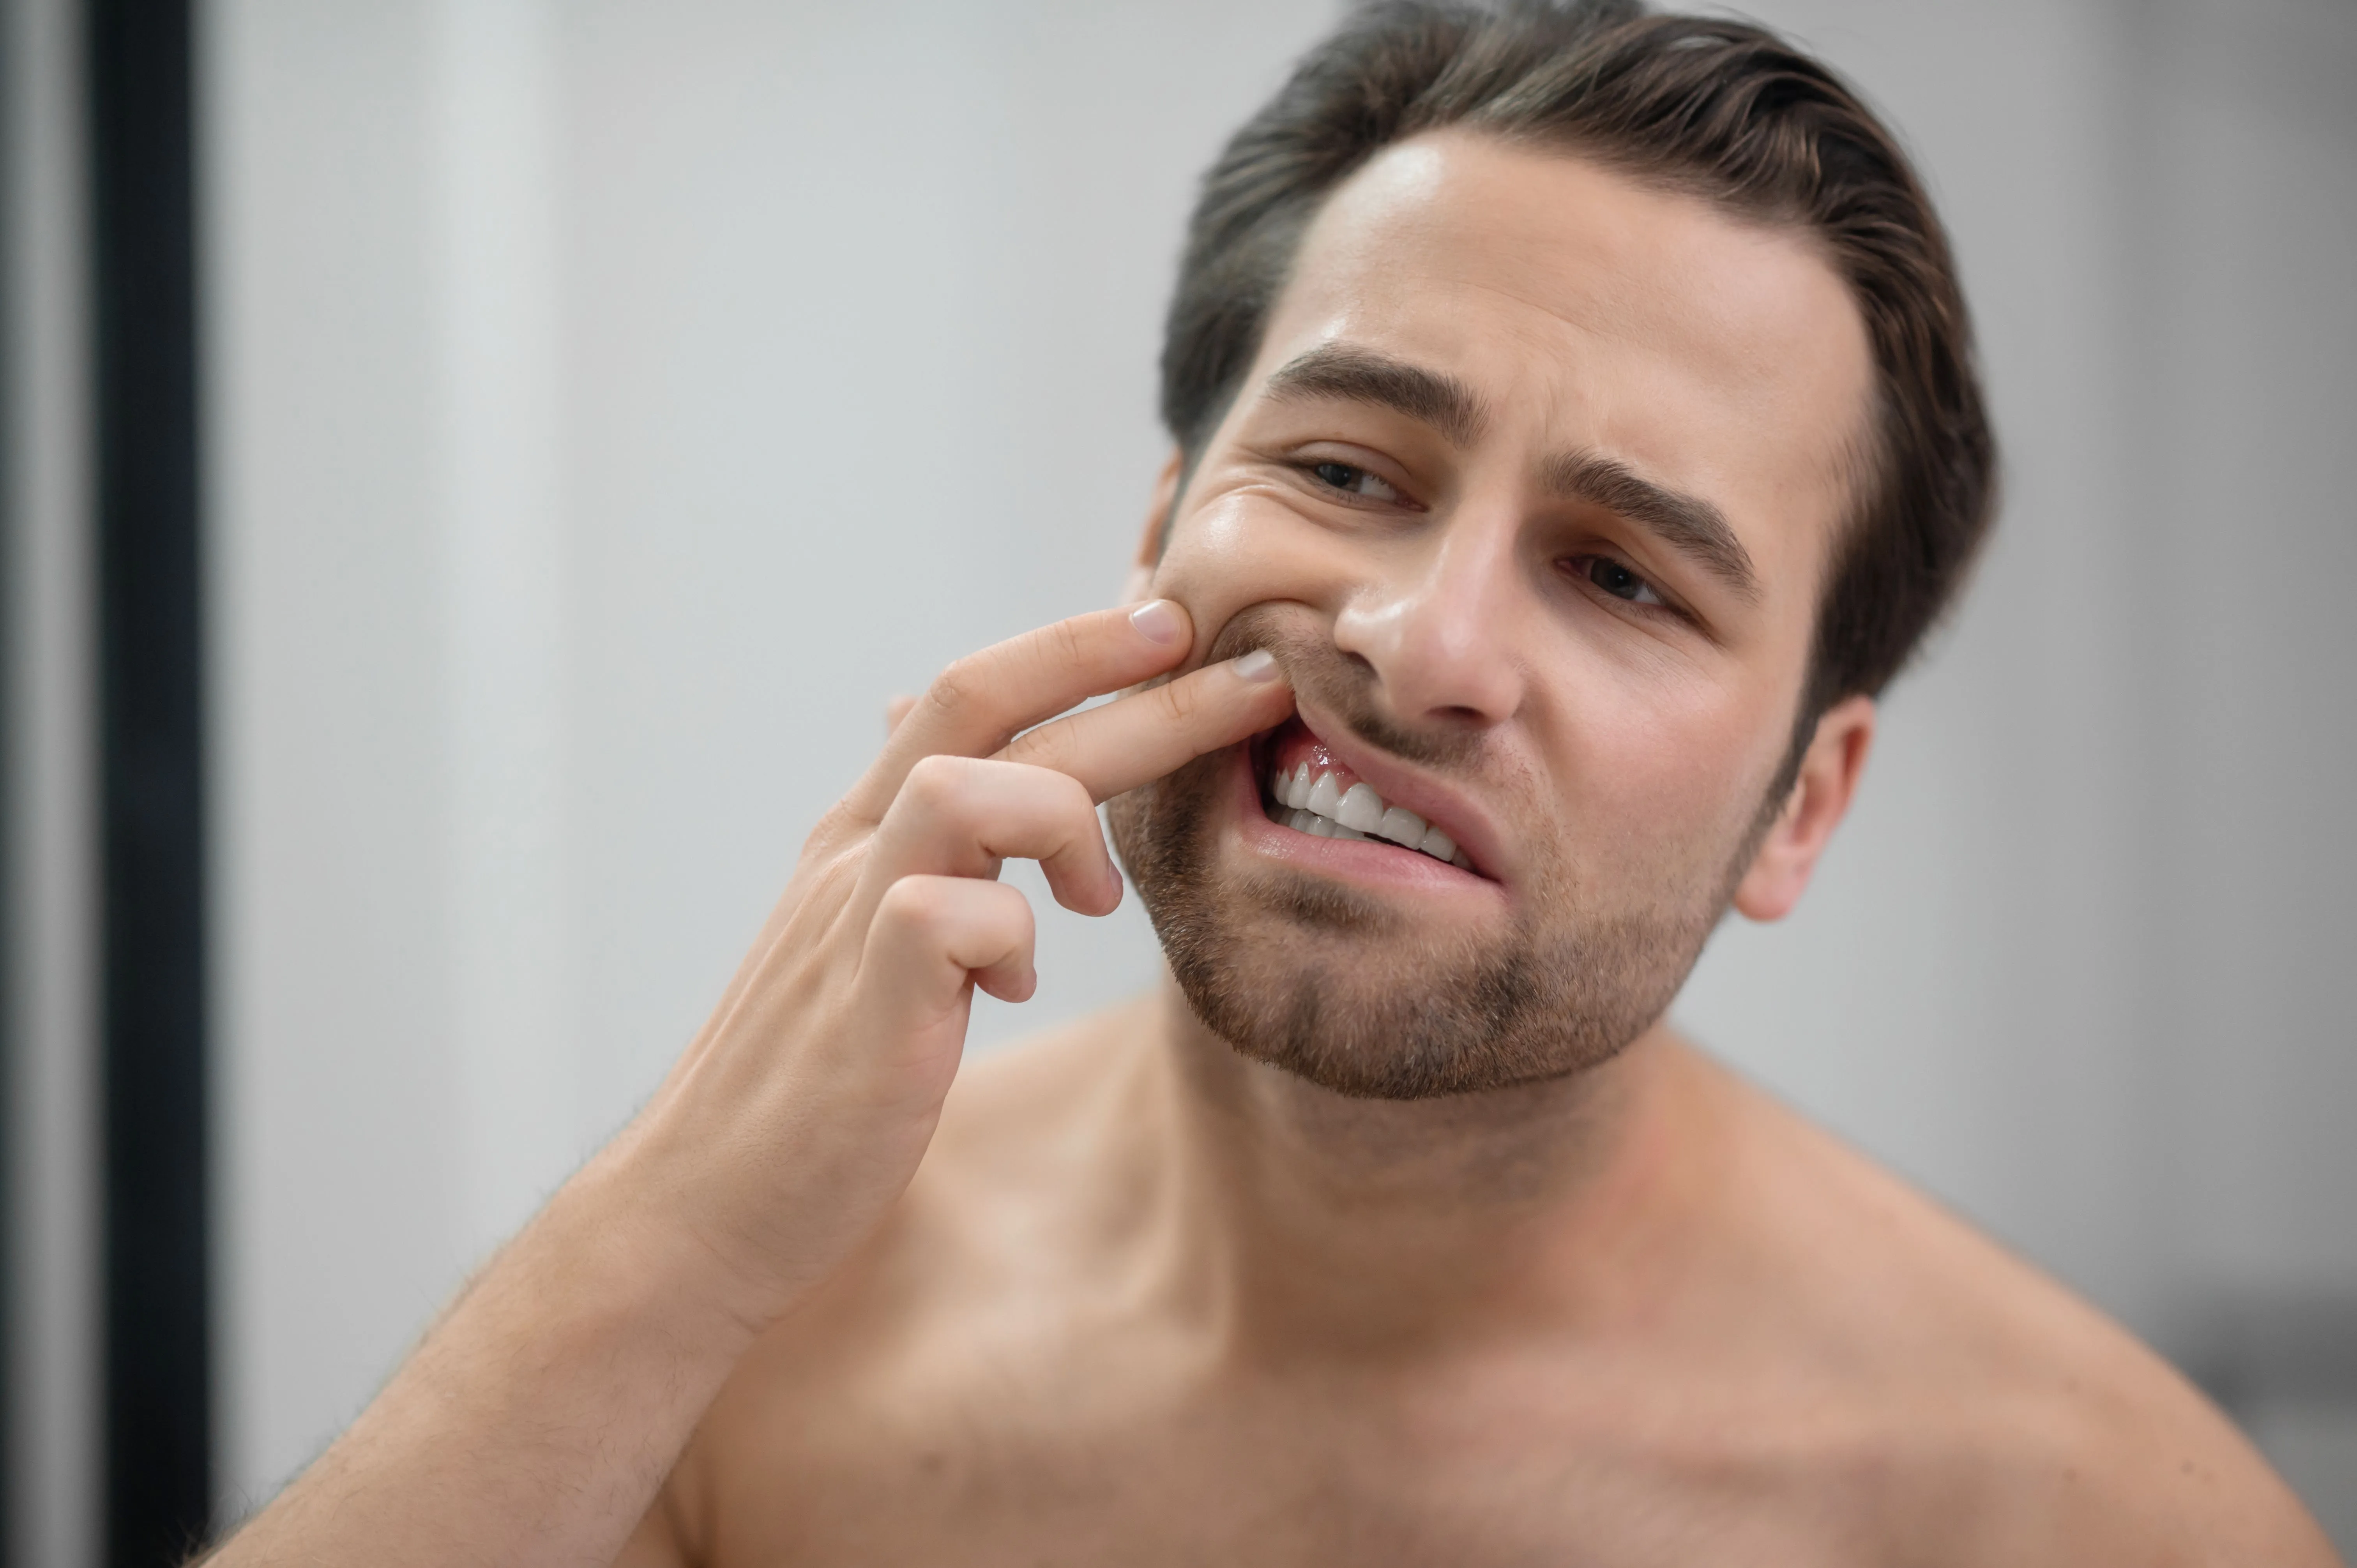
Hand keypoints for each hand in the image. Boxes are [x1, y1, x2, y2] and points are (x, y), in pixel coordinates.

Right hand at [599, 600, 1291, 1325]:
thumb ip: (904, 834)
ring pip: (962, 785)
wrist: (700, 1210)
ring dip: (1061, 816)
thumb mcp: (853, 931)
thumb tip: (915, 728)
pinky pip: (945, 917)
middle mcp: (854, 854)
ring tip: (1097, 897)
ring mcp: (848, 923)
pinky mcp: (865, 1008)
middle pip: (988, 710)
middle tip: (1256, 669)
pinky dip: (1007, 936)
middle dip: (1132, 678)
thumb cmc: (802, 1082)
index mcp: (864, 834)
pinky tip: (1011, 988)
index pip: (971, 692)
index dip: (1075, 645)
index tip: (1174, 619)